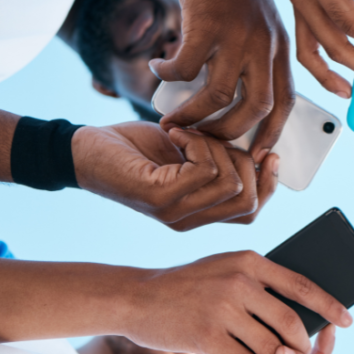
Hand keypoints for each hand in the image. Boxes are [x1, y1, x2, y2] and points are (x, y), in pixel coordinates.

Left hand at [72, 123, 276, 230]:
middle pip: (249, 202)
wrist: (83, 151)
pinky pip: (205, 170)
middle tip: (215, 138)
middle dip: (245, 162)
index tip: (269, 154)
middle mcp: (188, 221)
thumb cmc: (134, 149)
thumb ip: (220, 162)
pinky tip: (175, 133)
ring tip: (190, 134)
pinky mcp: (158, 198)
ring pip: (231, 184)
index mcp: (199, 214)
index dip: (269, 184)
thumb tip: (260, 151)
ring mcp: (173, 214)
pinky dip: (198, 142)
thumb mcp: (189, 155)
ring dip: (218, 148)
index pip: (251, 212)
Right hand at [128, 252, 350, 353]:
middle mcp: (240, 281)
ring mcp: (223, 309)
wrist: (137, 297)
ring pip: (270, 346)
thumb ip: (258, 282)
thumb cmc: (189, 285)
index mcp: (250, 261)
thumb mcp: (226, 269)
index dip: (329, 304)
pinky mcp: (207, 336)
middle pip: (290, 321)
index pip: (302, 284)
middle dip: (302, 344)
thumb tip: (300, 307)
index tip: (349, 319)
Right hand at [151, 0, 292, 143]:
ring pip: (218, 96)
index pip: (286, 103)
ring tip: (171, 118)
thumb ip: (254, 56)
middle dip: (228, 134)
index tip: (254, 157)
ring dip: (192, 115)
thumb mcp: (258, 21)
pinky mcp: (209, 23)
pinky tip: (158, 67)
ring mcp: (239, 35)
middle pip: (256, 109)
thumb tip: (235, 98)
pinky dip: (169, 75)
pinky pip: (187, 67)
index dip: (272, 134)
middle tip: (203, 142)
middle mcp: (266, 45)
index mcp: (280, 48)